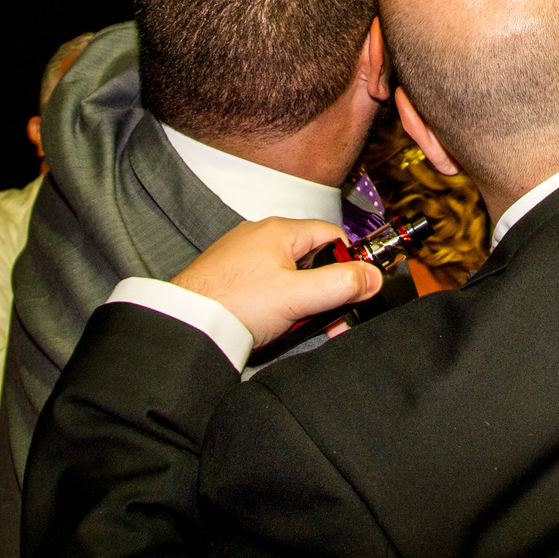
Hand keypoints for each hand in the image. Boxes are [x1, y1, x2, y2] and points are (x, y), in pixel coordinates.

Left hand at [171, 217, 381, 349]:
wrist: (185, 324)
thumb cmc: (234, 304)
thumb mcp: (298, 297)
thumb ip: (340, 285)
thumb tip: (373, 277)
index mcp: (279, 231)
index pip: (332, 235)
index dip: (348, 263)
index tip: (354, 291)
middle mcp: (260, 237)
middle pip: (311, 259)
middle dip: (324, 291)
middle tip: (327, 320)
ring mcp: (242, 257)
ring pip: (289, 276)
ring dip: (300, 302)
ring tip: (294, 326)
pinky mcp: (229, 277)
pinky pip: (266, 287)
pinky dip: (276, 305)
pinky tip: (271, 326)